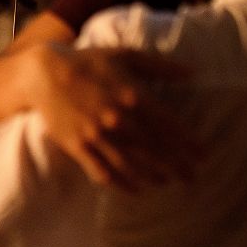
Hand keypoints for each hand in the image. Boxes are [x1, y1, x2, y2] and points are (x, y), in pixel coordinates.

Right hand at [30, 44, 200, 190]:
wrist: (43, 73)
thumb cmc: (88, 61)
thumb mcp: (126, 55)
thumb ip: (160, 65)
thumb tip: (193, 72)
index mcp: (133, 95)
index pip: (169, 125)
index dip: (189, 143)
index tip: (203, 156)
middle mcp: (118, 119)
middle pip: (155, 149)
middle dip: (177, 166)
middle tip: (192, 178)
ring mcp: (97, 135)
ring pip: (132, 164)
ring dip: (152, 177)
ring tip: (166, 183)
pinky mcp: (78, 146)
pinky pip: (103, 172)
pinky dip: (121, 184)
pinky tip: (135, 190)